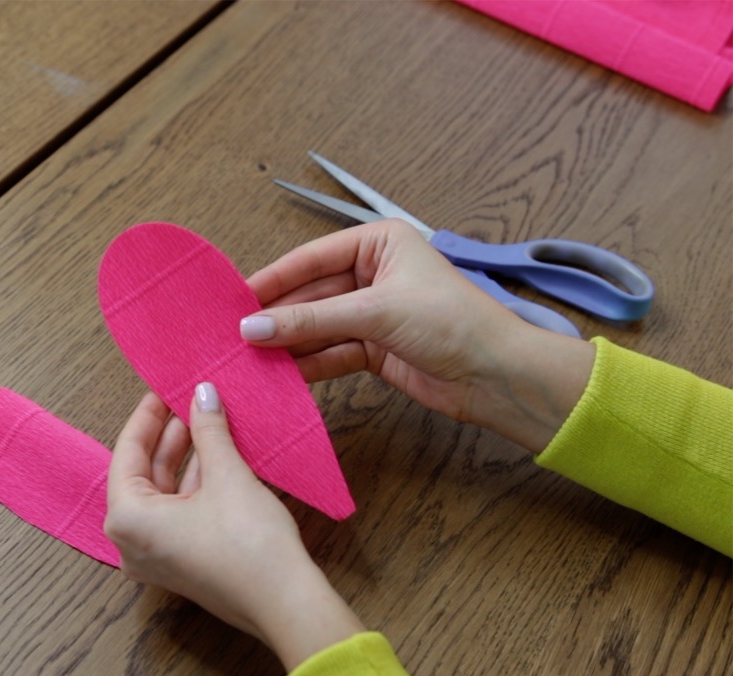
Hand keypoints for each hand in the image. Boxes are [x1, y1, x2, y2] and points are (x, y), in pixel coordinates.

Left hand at [105, 385, 364, 670]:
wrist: (286, 603)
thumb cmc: (250, 543)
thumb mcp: (227, 475)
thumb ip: (208, 431)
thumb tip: (203, 393)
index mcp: (127, 519)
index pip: (128, 453)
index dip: (148, 416)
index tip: (162, 386)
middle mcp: (130, 542)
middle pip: (143, 474)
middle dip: (169, 435)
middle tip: (187, 398)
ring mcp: (154, 557)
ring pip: (163, 493)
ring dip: (185, 457)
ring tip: (205, 419)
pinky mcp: (180, 564)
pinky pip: (177, 513)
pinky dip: (194, 484)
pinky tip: (215, 454)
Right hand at [241, 219, 594, 452]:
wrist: (498, 375)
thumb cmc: (452, 322)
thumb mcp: (375, 312)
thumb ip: (310, 322)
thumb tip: (252, 327)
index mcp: (378, 243)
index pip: (312, 259)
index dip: (273, 280)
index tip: (235, 299)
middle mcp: (373, 273)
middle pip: (310, 295)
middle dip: (276, 317)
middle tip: (234, 335)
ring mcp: (372, 313)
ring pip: (317, 326)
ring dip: (287, 343)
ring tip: (248, 358)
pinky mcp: (374, 348)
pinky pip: (329, 352)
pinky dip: (307, 364)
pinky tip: (279, 374)